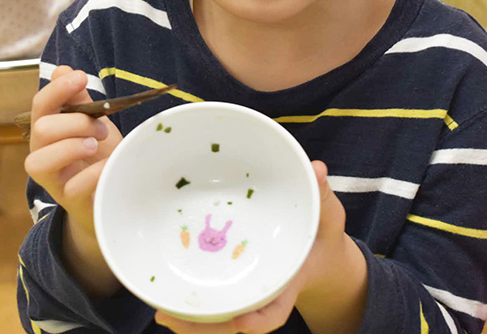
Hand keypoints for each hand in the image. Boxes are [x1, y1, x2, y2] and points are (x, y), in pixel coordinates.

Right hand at [24, 66, 121, 237]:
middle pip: (41, 130)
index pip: (40, 106)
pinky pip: (72, 187)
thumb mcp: (93, 123)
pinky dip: (91, 173)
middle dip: (75, 121)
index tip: (81, 77)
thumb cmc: (99, 156)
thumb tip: (64, 69)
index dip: (57, 89)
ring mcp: (53, 181)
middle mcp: (43, 155)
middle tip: (102, 127)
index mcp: (48, 132)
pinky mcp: (70, 202)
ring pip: (39, 160)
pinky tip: (106, 166)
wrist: (111, 197)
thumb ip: (79, 100)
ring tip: (95, 145)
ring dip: (72, 145)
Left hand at [155, 161, 361, 333]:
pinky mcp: (235, 284)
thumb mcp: (327, 215)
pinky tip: (164, 300)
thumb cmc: (320, 234)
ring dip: (189, 320)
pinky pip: (212, 301)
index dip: (257, 320)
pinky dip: (190, 305)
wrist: (319, 254)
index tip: (240, 322)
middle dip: (205, 325)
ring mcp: (248, 292)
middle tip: (170, 318)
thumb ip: (322, 195)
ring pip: (219, 317)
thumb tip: (318, 168)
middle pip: (236, 321)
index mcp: (290, 282)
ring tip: (160, 314)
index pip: (275, 311)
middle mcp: (266, 293)